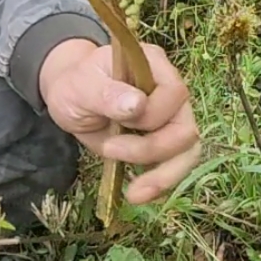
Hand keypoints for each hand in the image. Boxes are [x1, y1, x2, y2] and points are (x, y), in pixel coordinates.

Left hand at [38, 36, 200, 203]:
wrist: (72, 98)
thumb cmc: (77, 84)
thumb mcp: (81, 85)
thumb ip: (107, 93)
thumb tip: (139, 104)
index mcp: (155, 66)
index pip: (175, 93)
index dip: (152, 115)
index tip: (118, 122)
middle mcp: (171, 93)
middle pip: (186, 128)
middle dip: (153, 149)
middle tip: (112, 151)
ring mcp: (171, 119)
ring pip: (188, 152)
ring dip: (164, 176)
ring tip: (134, 194)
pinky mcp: (164, 143)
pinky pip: (174, 166)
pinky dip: (159, 184)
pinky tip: (137, 195)